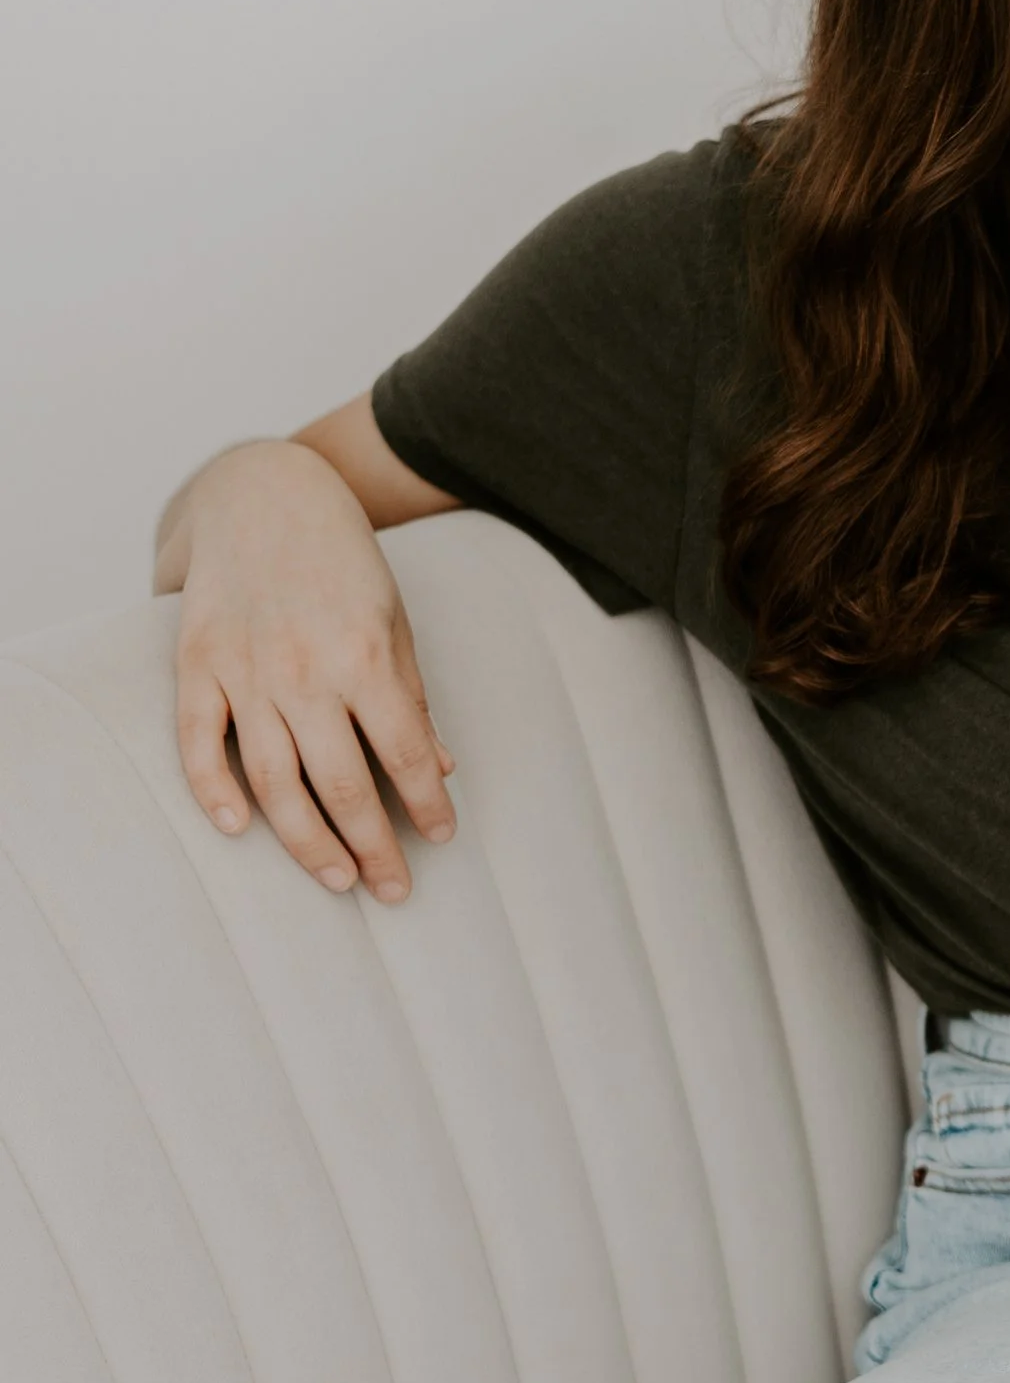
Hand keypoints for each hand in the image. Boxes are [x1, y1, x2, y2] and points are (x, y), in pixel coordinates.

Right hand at [170, 440, 455, 900]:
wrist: (261, 492)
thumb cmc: (340, 560)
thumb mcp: (393, 619)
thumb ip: (410, 695)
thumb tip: (439, 768)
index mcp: (364, 656)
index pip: (404, 755)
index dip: (425, 807)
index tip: (441, 840)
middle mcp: (303, 670)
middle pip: (342, 784)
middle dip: (374, 846)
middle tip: (393, 890)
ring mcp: (244, 669)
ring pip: (273, 781)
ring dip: (308, 840)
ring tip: (339, 878)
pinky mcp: (196, 664)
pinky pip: (198, 741)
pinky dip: (212, 790)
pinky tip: (238, 831)